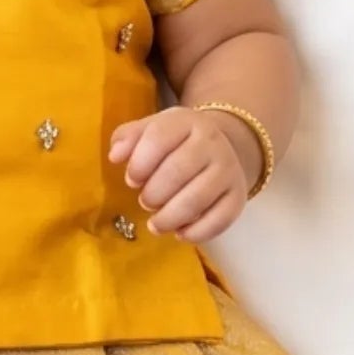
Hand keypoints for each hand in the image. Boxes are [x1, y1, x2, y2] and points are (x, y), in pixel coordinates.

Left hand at [107, 105, 253, 241]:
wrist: (220, 148)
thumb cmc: (174, 143)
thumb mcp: (150, 130)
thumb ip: (127, 138)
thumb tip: (115, 156)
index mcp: (186, 121)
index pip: (158, 138)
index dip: (139, 164)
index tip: (131, 181)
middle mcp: (211, 142)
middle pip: (177, 171)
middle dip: (153, 193)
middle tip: (145, 202)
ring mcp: (228, 169)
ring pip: (197, 199)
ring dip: (169, 218)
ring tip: (156, 224)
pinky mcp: (238, 196)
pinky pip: (219, 220)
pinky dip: (195, 233)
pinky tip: (179, 233)